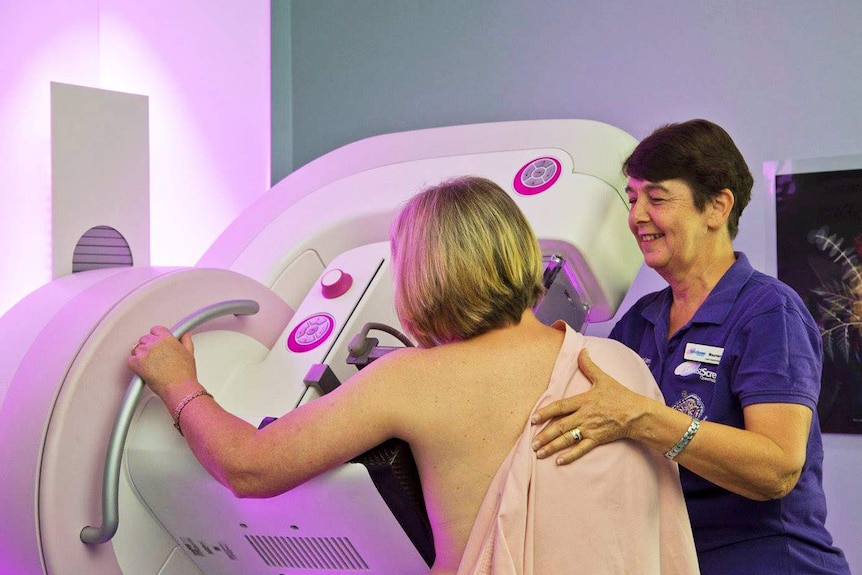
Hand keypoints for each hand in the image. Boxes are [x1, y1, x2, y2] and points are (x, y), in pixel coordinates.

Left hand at [128, 326, 196, 396]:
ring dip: (140, 355)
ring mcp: (144, 352)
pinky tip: (143, 369)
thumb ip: (185, 341)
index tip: (158, 342)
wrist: (179, 387)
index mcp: (166, 338)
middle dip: (148, 346)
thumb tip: (185, 335)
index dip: (156, 336)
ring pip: (136, 349)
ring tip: (149, 364)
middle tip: (155, 356)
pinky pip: (130, 360)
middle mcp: (154, 343)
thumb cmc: (184, 373)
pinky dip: (134, 364)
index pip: (155, 330)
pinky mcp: (137, 363)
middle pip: (144, 339)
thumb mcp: (189, 353)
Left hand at [531, 347, 647, 463]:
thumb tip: (582, 350)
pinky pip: (582, 449)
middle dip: (545, 435)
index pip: (560, 407)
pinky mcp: (598, 439)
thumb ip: (589, 366)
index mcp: (584, 400)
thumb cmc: (620, 395)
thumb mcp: (604, 378)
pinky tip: (559, 461)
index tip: (533, 419)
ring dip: (552, 447)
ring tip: (539, 453)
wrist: (638, 413)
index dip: (545, 412)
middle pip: (560, 426)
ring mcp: (591, 429)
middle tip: (532, 443)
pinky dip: (571, 456)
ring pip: (568, 439)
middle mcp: (585, 416)